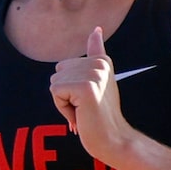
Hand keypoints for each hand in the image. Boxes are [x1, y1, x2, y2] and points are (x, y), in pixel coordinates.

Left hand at [49, 26, 134, 164]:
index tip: (95, 66)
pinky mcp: (86, 87)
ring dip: (64, 103)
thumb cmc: (101, 117)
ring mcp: (93, 74)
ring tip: (84, 111)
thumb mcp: (99, 82)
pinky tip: (81, 115)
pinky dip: (63, 108)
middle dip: (65, 94)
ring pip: (55, 83)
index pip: (67, 65)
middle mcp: (99, 63)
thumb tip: (97, 28)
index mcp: (102, 60)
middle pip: (58, 72)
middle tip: (86, 108)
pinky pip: (55, 93)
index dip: (73, 84)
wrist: (114, 141)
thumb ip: (96, 54)